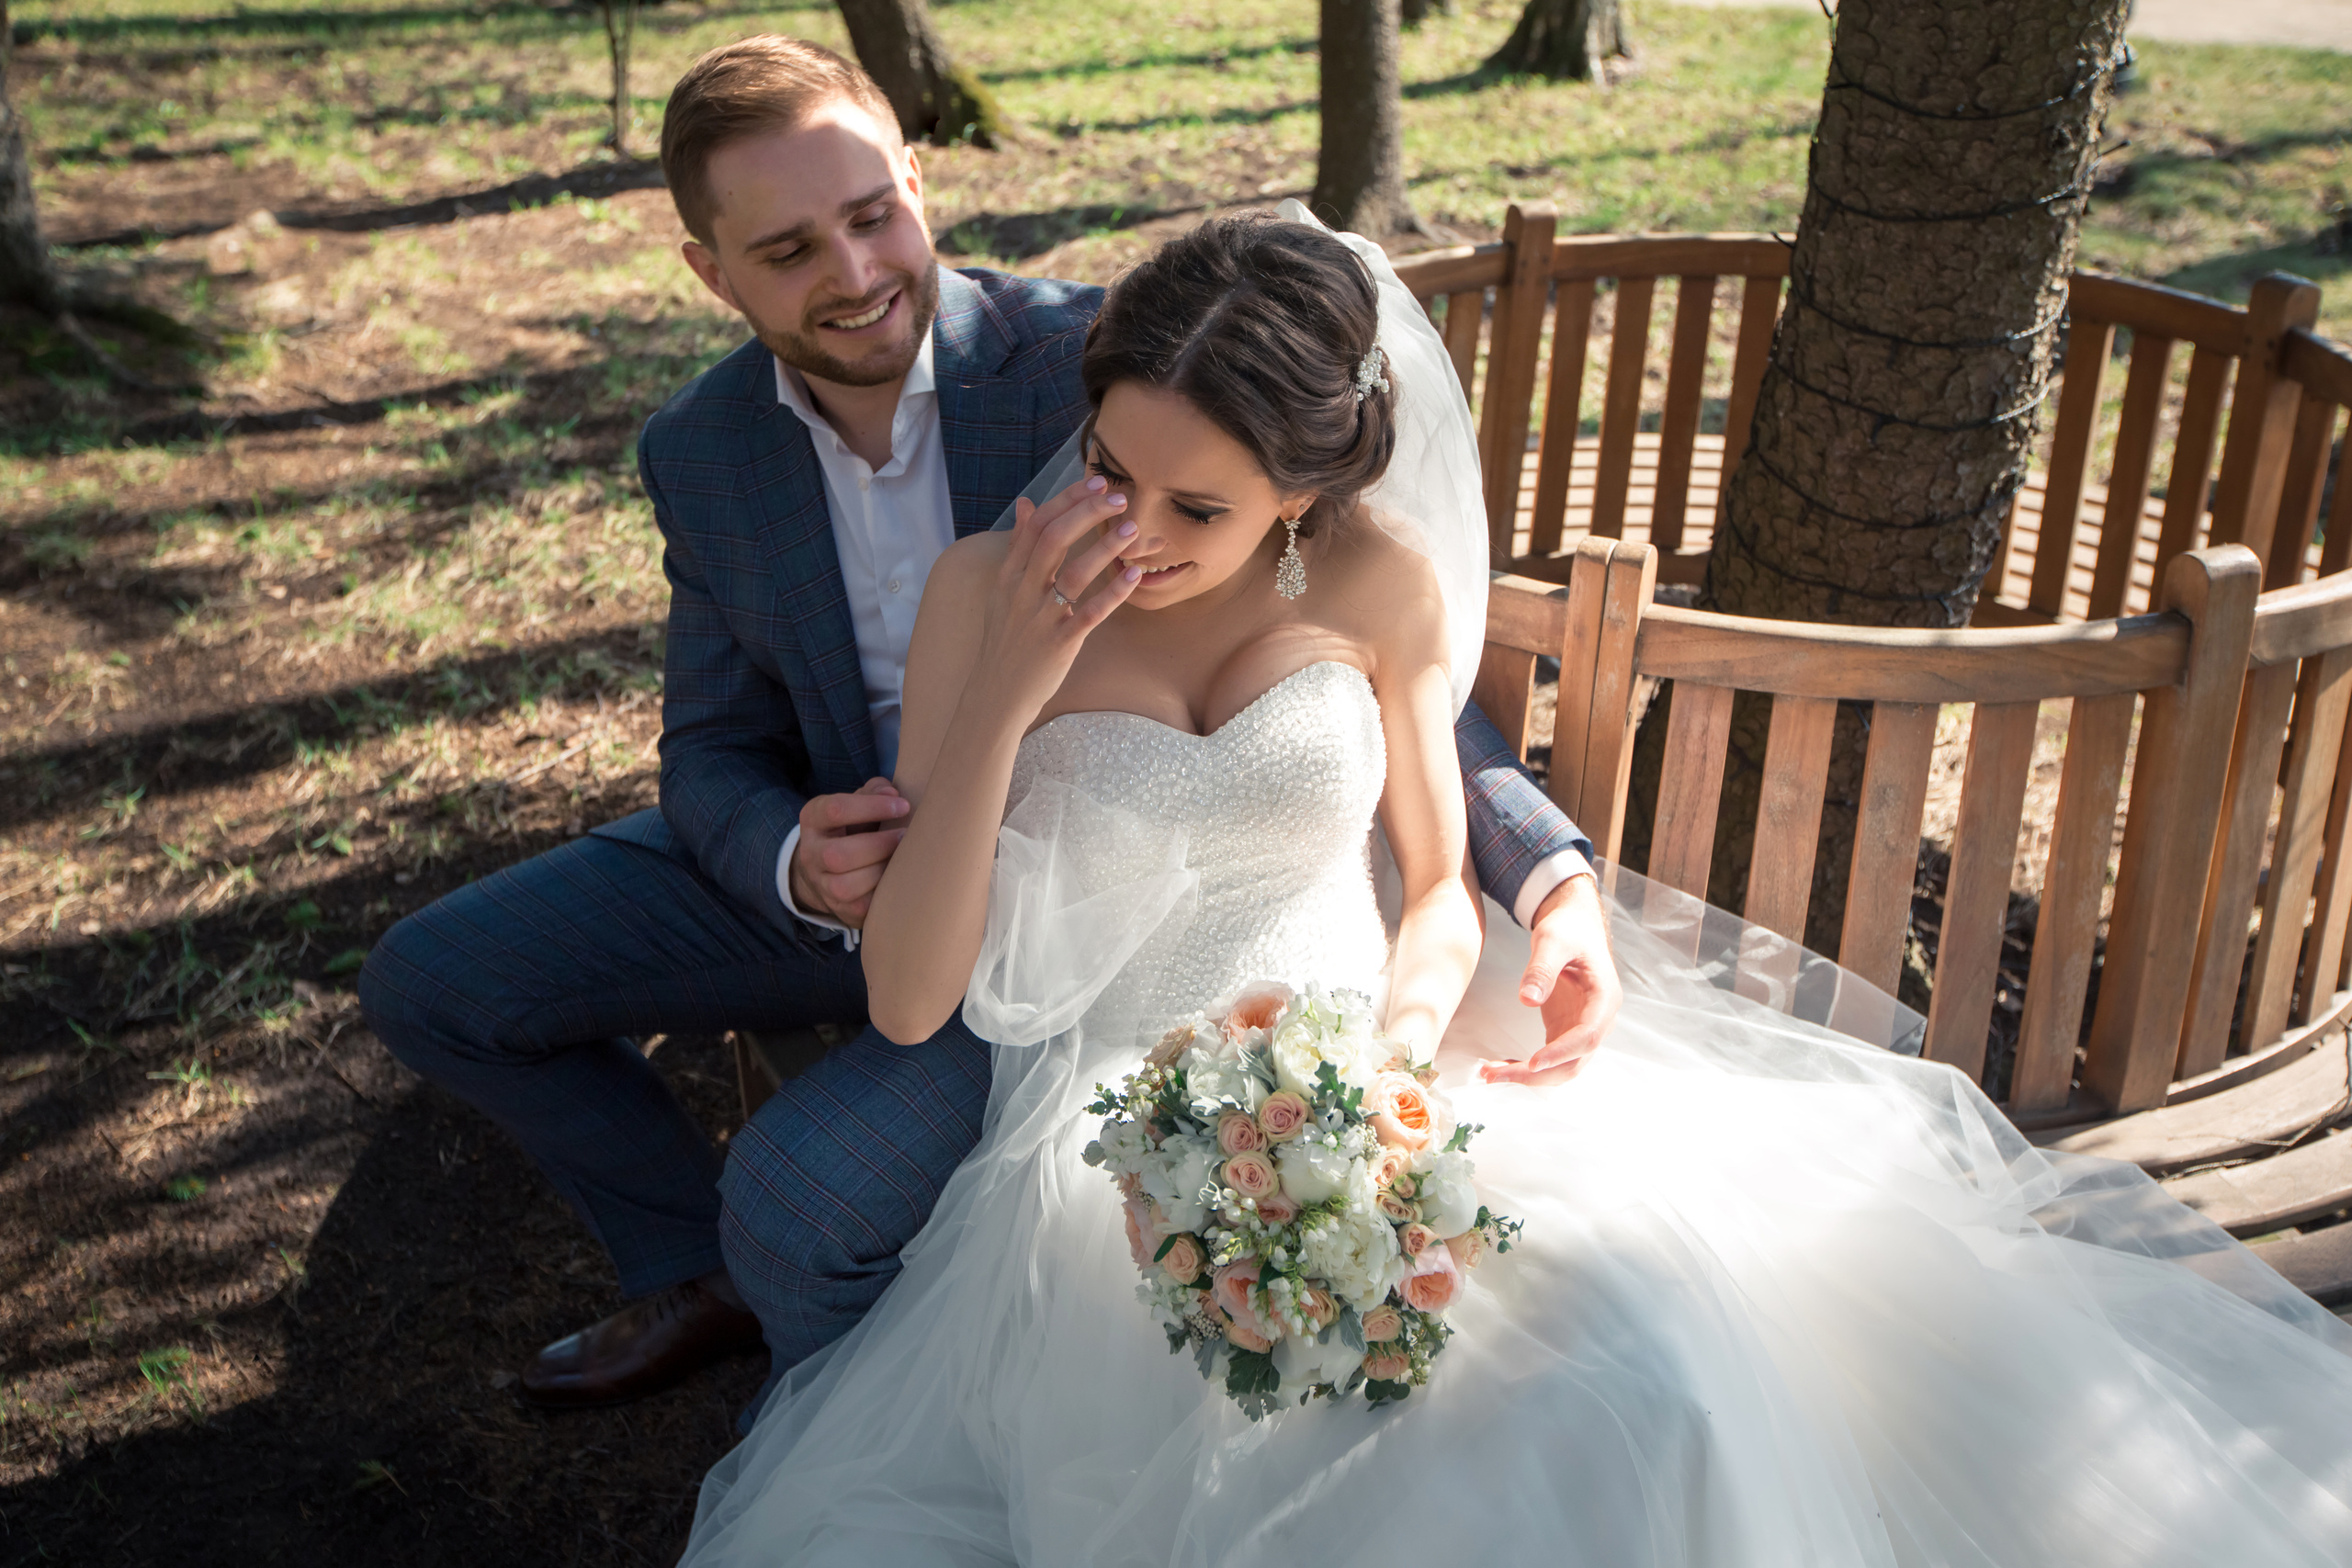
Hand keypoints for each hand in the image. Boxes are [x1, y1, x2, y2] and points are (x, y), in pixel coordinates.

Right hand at [789, 777, 908, 927]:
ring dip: (881, 871)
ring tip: (903, 859)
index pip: (835, 810)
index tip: (903, 806)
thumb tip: (892, 793)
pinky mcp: (840, 910)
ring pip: (845, 886)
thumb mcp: (856, 804)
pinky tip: (899, 879)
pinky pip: (862, 908)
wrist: (826, 871)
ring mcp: (822, 885)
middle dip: (878, 846)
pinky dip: (884, 893)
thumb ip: (873, 792)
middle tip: (905, 837)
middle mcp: (811, 853)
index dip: (872, 807)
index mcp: (813, 819)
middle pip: (838, 855)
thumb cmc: (851, 829)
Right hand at [969, 474, 1142, 723]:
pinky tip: (1134, 576)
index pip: (1036, 525)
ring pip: (1073, 573)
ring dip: (1104, 547)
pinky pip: (1090, 613)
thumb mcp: (1003, 591)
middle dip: (1087, 513)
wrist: (996, 695)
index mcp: (1008, 576)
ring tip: (1131, 529)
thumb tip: (1026, 504)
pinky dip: (1113, 593)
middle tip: (1119, 498)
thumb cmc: (1007, 642)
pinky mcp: (1059, 643)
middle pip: (1054, 539)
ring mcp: (1040, 618)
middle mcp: (1021, 592)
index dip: (1066, 500)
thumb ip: (1017, 548)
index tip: (1093, 482)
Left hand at [1478, 872, 1620, 1085]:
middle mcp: (1599, 1020)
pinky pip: (1550, 1058)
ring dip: (1530, 1077)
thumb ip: (1541, 969)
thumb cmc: (1569, 930)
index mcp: (1604, 998)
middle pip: (1574, 1061)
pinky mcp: (1566, 1030)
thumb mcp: (1553, 941)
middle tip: (1495, 1074)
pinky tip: (1500, 1066)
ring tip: (1490, 1074)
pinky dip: (1527, 1067)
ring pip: (1562, 1067)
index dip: (1562, 1052)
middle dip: (1537, 1075)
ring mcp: (1583, 1028)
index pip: (1588, 1035)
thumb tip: (1527, 1000)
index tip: (1533, 1063)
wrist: (1575, 926)